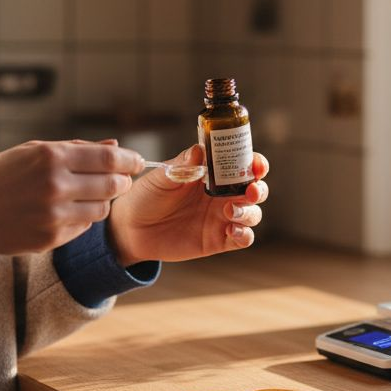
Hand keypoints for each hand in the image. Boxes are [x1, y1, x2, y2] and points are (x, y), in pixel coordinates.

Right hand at [0, 139, 143, 254]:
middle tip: (120, 179)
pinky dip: (82, 219)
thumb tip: (114, 144)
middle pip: (113, 185)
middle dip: (122, 181)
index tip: (137, 161)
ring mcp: (54, 215)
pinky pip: (84, 228)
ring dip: (102, 201)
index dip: (129, 160)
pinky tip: (64, 212)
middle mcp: (55, 186)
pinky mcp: (51, 239)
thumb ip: (76, 148)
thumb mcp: (32, 151)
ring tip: (85, 195)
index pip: (108, 159)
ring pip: (102, 209)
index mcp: (51, 157)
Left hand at [107, 143, 269, 265]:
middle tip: (249, 191)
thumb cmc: (146, 196)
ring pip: (253, 213)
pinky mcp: (218, 240)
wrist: (131, 229)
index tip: (256, 164)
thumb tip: (198, 150)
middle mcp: (222, 195)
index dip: (256, 163)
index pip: (243, 165)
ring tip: (228, 212)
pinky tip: (231, 231)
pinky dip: (245, 234)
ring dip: (249, 212)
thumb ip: (182, 166)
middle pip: (256, 189)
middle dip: (259, 189)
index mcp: (213, 174)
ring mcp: (222, 218)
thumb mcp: (161, 177)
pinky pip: (244, 238)